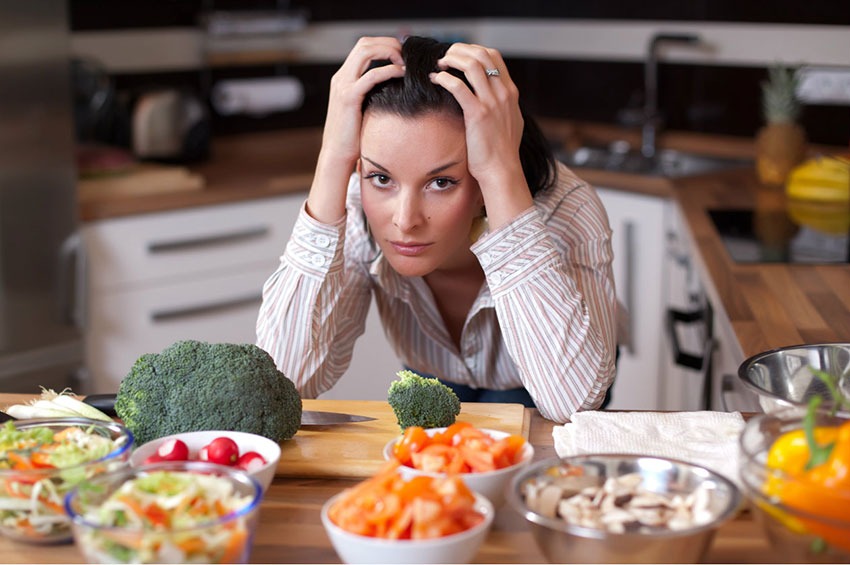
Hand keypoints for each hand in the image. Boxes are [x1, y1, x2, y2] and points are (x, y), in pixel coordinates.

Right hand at [308, 37, 404, 222]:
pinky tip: (401, 75)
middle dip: (388, 43)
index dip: (384, 45)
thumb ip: (373, 94)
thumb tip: (396, 88)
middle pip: (364, 43)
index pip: (363, 47)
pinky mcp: (349, 97)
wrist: (337, 154)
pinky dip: (389, 70)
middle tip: (406, 55)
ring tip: (404, 63)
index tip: (403, 55)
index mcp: (344, 78)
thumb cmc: (353, 136)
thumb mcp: (363, 109)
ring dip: (388, 52)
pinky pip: (371, 75)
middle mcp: (341, 77)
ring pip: (365, 51)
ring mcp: (343, 85)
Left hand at [430, 43, 531, 226]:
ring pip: (471, 65)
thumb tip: (490, 95)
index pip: (494, 56)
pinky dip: (444, 78)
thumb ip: (501, 105)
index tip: (458, 55)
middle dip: (460, 50)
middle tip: (445, 57)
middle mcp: (503, 93)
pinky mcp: (478, 114)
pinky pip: (458, 87)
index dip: (474, 49)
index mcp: (510, 92)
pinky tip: (434, 80)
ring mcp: (492, 102)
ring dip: (452, 60)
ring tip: (439, 65)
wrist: (502, 170)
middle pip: (482, 55)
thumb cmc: (501, 151)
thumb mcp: (509, 121)